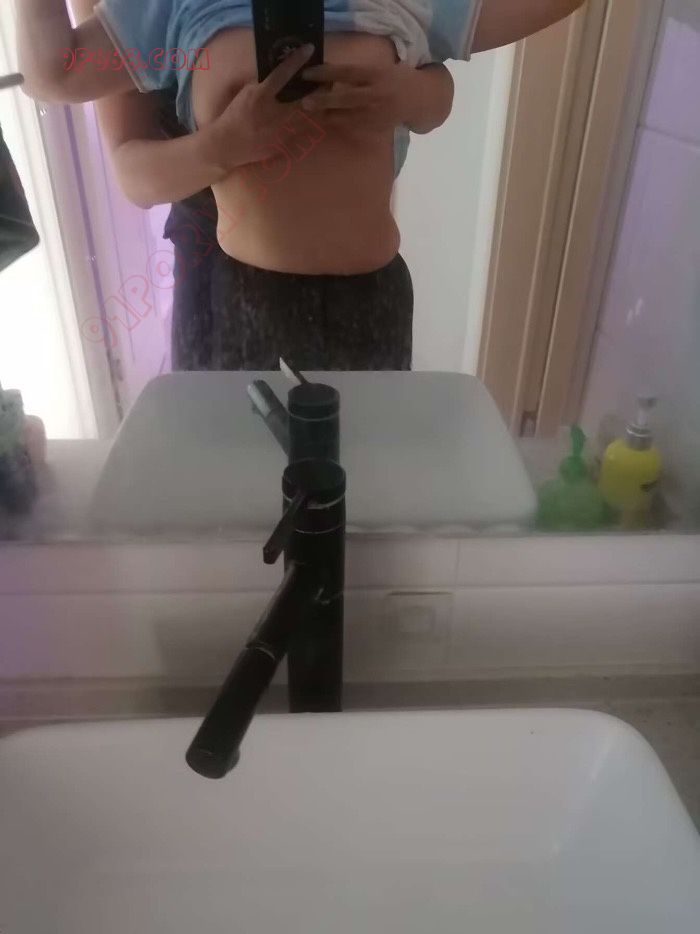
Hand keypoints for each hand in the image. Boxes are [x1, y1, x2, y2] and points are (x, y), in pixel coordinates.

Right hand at [204, 44, 315, 167]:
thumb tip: (282, 74)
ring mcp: (282, 132)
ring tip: (327, 97)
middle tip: (327, 79)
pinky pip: (304, 131)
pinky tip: (318, 115)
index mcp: (261, 97)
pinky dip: (313, 121)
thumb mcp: (246, 93)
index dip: (296, 60)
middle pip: (305, 98)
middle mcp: (274, 114)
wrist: (228, 145)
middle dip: (319, 87)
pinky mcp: (286, 144)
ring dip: (320, 105)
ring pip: (310, 118)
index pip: (282, 74)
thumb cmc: (235, 115)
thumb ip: (264, 84)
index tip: (309, 49)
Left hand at [300, 61, 414, 132]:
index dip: (326, 73)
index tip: (307, 73)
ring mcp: (376, 113)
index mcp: (376, 74)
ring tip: (311, 113)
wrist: (418, 99)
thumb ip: (358, 73)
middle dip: (324, 100)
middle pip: (345, 97)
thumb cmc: (394, 79)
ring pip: (348, 115)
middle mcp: (375, 94)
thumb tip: (329, 75)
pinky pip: (354, 126)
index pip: (346, 72)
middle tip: (304, 102)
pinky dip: (339, 123)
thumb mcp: (379, 69)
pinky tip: (326, 121)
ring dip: (328, 115)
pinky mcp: (376, 126)